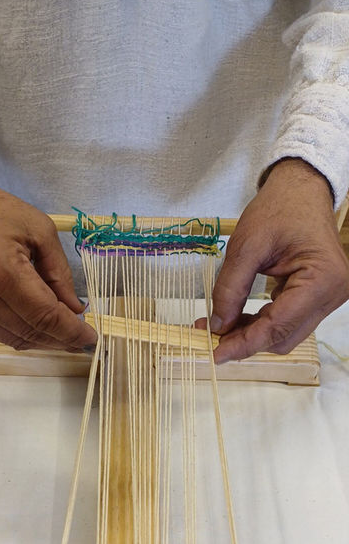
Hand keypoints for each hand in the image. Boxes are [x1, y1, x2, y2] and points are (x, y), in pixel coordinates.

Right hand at [0, 179, 96, 350]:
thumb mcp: (39, 230)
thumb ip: (60, 274)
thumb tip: (76, 311)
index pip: (43, 315)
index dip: (71, 331)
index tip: (90, 338)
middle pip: (31, 332)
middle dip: (61, 338)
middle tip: (82, 336)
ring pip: (16, 340)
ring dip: (43, 340)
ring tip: (63, 331)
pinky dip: (23, 333)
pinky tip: (38, 324)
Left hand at [202, 158, 348, 363]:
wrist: (300, 190)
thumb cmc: (280, 208)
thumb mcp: (246, 246)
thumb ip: (230, 288)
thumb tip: (217, 325)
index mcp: (321, 279)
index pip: (278, 326)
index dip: (244, 344)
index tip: (216, 353)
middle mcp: (332, 293)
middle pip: (283, 337)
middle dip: (246, 341)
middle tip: (210, 336)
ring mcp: (328, 297)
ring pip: (285, 334)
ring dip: (252, 334)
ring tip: (220, 325)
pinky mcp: (318, 297)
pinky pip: (288, 321)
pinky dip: (261, 322)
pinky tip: (237, 317)